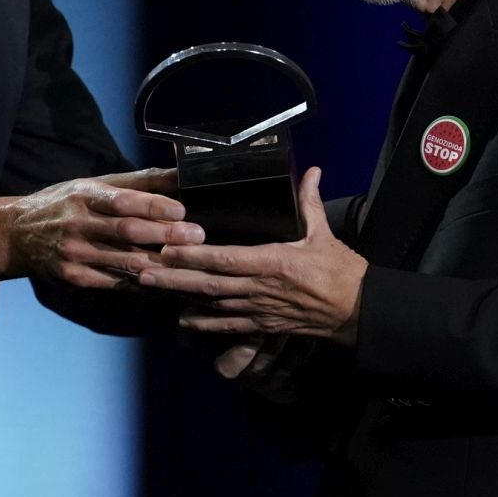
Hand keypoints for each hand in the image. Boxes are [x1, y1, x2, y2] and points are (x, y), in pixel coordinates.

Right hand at [0, 168, 202, 287]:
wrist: (17, 235)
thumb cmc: (66, 204)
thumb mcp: (95, 184)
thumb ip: (138, 182)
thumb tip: (178, 173)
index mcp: (85, 196)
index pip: (122, 200)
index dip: (153, 205)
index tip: (181, 209)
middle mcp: (79, 225)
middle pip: (127, 232)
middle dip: (165, 235)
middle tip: (197, 235)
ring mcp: (76, 255)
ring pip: (124, 262)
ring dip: (160, 263)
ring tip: (190, 261)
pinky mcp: (75, 278)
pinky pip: (116, 283)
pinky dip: (144, 284)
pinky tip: (167, 283)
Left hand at [139, 168, 366, 343]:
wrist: (355, 310)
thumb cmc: (340, 271)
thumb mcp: (324, 233)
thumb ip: (309, 202)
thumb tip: (311, 171)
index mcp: (273, 261)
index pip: (225, 258)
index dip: (193, 255)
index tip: (166, 248)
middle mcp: (260, 288)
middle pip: (208, 284)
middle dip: (173, 278)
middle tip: (142, 271)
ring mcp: (259, 309)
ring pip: (212, 304)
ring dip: (180, 297)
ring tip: (152, 290)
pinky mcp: (264, 325)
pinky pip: (228, 325)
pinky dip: (205, 323)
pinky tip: (184, 319)